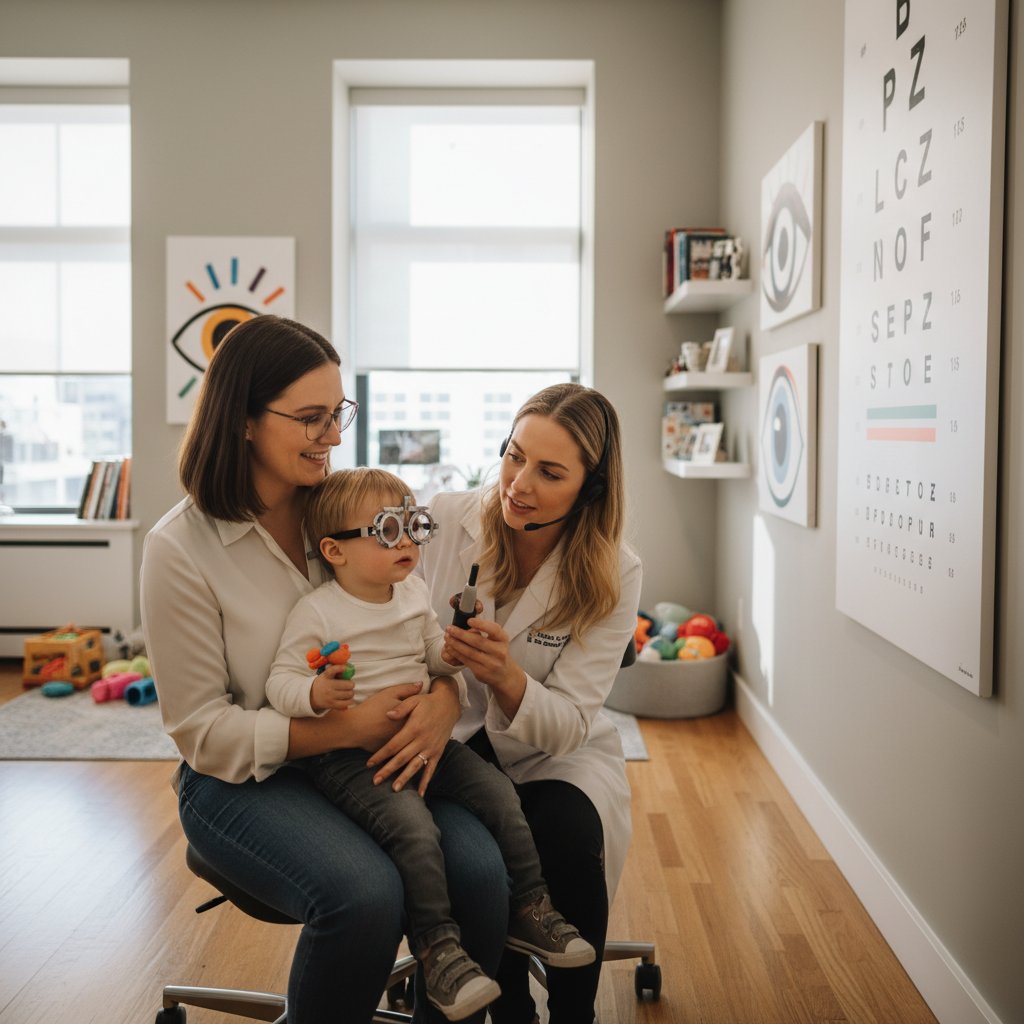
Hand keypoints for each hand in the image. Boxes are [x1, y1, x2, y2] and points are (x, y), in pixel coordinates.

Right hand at [310, 664, 355, 711]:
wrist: (312, 696)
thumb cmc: (323, 683)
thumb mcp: (326, 675)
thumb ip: (336, 671)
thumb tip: (349, 668)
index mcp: (326, 676)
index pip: (332, 670)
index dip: (340, 668)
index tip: (345, 668)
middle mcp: (328, 686)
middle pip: (348, 685)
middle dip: (351, 684)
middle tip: (349, 685)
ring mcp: (330, 696)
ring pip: (349, 694)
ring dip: (350, 693)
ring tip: (347, 692)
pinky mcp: (332, 704)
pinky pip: (346, 703)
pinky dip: (349, 701)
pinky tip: (346, 699)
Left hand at [366, 678, 460, 795]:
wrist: (449, 705)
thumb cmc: (427, 701)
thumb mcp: (414, 700)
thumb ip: (400, 708)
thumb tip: (387, 715)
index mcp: (414, 728)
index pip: (394, 745)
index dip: (381, 755)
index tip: (369, 764)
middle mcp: (422, 740)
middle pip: (402, 758)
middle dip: (387, 771)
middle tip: (375, 781)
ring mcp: (431, 748)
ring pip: (415, 766)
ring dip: (404, 778)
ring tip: (394, 789)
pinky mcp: (438, 752)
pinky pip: (431, 769)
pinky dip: (425, 781)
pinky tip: (420, 794)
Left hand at [445, 618, 527, 721]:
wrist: (503, 674)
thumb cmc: (496, 651)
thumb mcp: (497, 639)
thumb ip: (486, 630)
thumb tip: (466, 624)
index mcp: (503, 639)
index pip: (494, 629)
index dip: (481, 624)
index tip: (469, 620)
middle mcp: (499, 652)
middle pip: (477, 641)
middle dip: (461, 634)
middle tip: (449, 628)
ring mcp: (491, 664)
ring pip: (469, 652)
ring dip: (455, 643)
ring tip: (447, 637)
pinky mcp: (482, 672)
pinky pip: (466, 661)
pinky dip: (456, 653)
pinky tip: (450, 648)